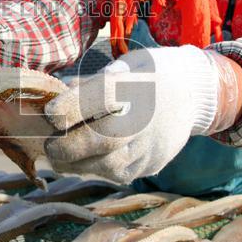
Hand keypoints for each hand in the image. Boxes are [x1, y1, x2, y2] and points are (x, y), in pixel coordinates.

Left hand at [42, 46, 240, 183]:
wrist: (193, 92)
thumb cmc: (147, 75)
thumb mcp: (121, 66)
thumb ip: (87, 85)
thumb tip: (54, 96)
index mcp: (131, 85)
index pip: (93, 101)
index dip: (66, 109)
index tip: (49, 114)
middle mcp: (142, 118)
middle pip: (98, 140)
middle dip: (66, 147)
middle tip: (50, 146)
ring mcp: (149, 145)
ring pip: (106, 165)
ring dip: (77, 163)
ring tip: (61, 156)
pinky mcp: (152, 164)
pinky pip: (118, 174)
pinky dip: (97, 168)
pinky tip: (87, 160)